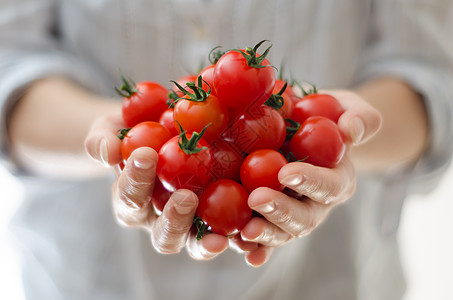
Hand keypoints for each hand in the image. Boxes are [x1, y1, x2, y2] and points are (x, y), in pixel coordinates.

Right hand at [84, 114, 231, 259]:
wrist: (163, 132)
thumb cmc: (135, 133)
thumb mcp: (112, 129)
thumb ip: (103, 139)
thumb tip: (107, 152)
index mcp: (133, 202)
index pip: (131, 197)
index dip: (135, 180)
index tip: (146, 154)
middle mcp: (160, 220)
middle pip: (164, 235)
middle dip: (173, 220)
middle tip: (185, 197)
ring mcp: (191, 223)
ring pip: (196, 243)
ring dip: (205, 242)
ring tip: (219, 235)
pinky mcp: (219, 218)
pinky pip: (229, 233)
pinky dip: (239, 239)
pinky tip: (251, 233)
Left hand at [238, 89, 381, 266]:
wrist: (305, 133)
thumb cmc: (326, 118)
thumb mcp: (346, 108)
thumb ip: (358, 116)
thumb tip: (351, 129)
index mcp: (338, 180)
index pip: (328, 185)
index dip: (310, 181)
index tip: (286, 173)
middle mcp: (318, 205)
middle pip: (304, 218)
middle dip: (281, 212)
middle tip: (257, 199)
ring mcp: (294, 216)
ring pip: (283, 233)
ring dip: (265, 234)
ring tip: (245, 231)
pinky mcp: (272, 221)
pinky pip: (264, 239)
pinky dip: (255, 248)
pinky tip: (242, 249)